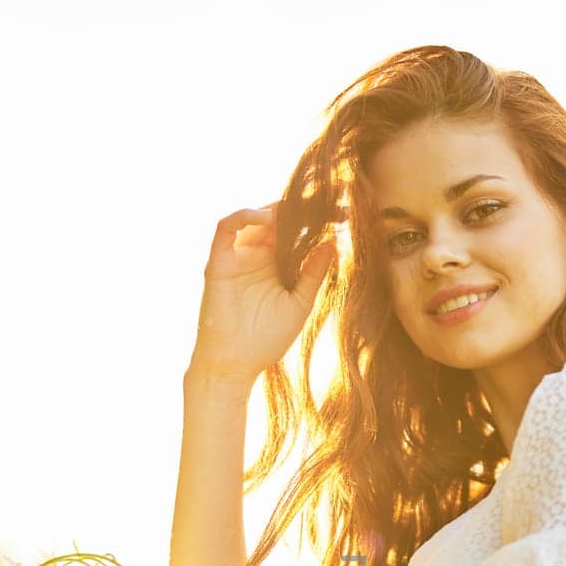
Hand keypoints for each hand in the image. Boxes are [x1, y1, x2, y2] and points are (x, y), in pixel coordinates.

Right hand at [187, 201, 339, 387]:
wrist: (235, 364)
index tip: (346, 214)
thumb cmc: (266, 340)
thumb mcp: (299, 304)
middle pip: (280, 219)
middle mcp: (258, 256)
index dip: (319, 220)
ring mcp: (238, 256)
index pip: (299, 232)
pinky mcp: (219, 261)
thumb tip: (332, 243)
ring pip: (254, 218)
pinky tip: (265, 217)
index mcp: (278, 265)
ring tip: (299, 208)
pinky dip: (243, 216)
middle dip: (303, 208)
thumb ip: (313, 274)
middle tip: (332, 201)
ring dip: (276, 208)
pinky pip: (225, 228)